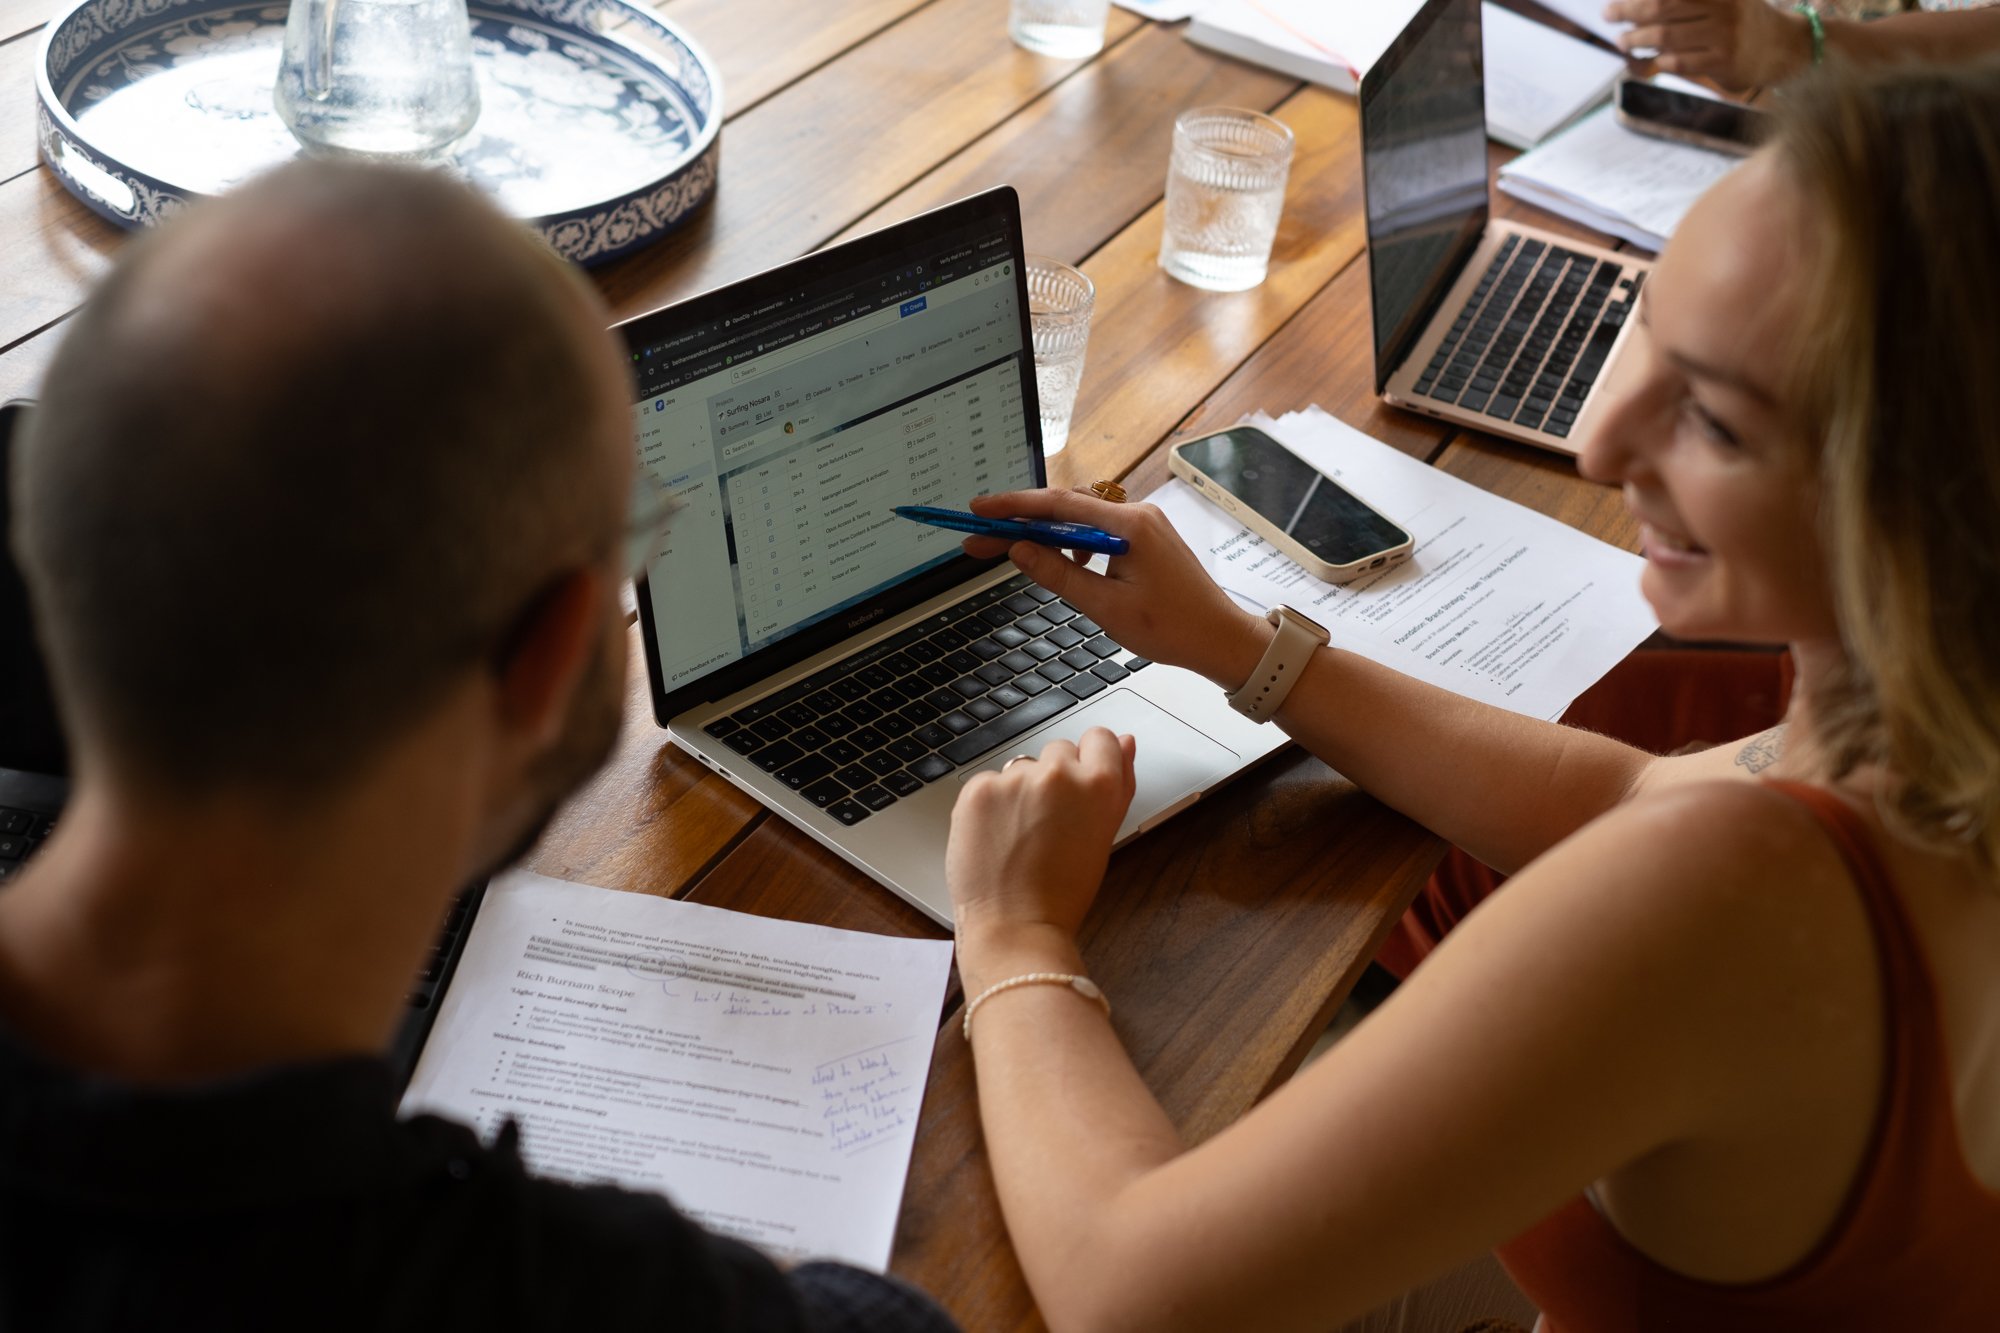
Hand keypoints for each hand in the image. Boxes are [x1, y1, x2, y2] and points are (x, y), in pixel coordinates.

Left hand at [946, 729, 1137, 947]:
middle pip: (1058, 751)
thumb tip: (1126, 741)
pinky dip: (990, 805)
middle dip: (1054, 779)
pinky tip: (996, 837)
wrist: (1015, 926)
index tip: (1080, 784)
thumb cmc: (1064, 892)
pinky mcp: (979, 789)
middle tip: (1049, 825)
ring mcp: (1015, 779)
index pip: (1100, 738)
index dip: (1090, 761)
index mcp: (1100, 785)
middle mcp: (1059, 773)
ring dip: (1020, 791)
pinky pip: (989, 783)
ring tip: (1020, 837)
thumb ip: (1119, 783)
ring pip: (1021, 768)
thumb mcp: (1104, 836)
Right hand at [961, 487, 1270, 688]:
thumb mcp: (1105, 608)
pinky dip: (1073, 544)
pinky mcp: (1146, 538)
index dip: (1013, 507)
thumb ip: (1058, 576)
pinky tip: (1067, 566)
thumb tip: (1019, 551)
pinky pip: (1099, 530)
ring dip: (1045, 533)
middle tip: (979, 539)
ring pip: (1080, 518)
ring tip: (1013, 553)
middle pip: (1065, 508)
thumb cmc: (1173, 629)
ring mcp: (1143, 524)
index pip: (1058, 506)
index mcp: (1129, 526)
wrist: (1220, 639)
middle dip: (1020, 522)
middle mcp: (1137, 515)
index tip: (979, 510)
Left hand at [1605, 0, 1810, 87]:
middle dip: (1629, 11)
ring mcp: (1726, 36)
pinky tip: (1648, 59)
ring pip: (1666, 37)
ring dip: (1636, 39)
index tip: (1615, 1)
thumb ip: (1684, 1)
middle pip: (1663, 8)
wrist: (1781, 46)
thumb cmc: (1738, 20)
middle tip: (1609, 15)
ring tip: (1623, 40)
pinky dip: (1658, 61)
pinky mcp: (1725, 62)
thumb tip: (1635, 4)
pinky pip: (1679, 62)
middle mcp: (1725, 8)